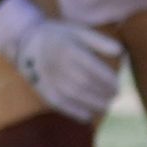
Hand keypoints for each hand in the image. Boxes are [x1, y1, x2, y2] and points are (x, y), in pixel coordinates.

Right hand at [0, 0, 122, 122]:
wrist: (26, 43)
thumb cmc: (59, 36)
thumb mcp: (78, 31)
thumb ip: (100, 41)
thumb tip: (121, 52)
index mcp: (68, 48)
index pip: (92, 68)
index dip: (107, 80)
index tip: (117, 84)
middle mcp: (57, 64)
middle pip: (85, 84)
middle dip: (103, 93)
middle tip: (114, 95)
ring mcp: (48, 78)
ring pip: (74, 96)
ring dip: (93, 104)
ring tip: (105, 105)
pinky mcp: (43, 90)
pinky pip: (60, 104)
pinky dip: (75, 112)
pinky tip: (88, 116)